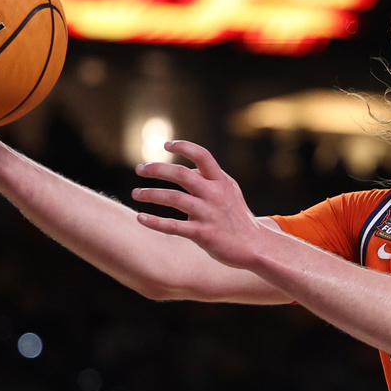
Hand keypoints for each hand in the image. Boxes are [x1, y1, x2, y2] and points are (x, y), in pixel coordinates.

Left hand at [132, 141, 268, 269]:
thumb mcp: (230, 191)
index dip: (183, 146)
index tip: (165, 144)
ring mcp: (209, 214)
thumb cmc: (238, 217)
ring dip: (151, 194)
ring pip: (174, 198)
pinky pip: (174, 226)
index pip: (202, 155)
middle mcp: (215, 194)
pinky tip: (141, 218)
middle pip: (181, 174)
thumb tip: (185, 169)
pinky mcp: (203, 234)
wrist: (255, 246)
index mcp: (221, 181)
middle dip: (157, 169)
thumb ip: (210, 179)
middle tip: (139, 169)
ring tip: (136, 194)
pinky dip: (155, 222)